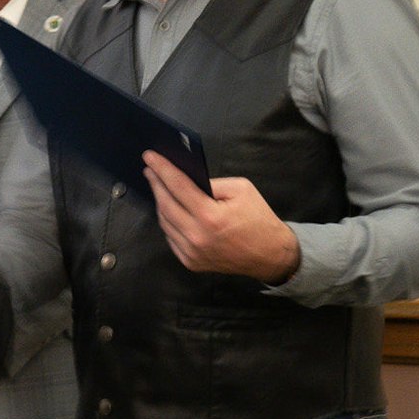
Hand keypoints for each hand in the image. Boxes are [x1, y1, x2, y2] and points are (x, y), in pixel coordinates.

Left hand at [142, 152, 300, 284]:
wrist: (270, 255)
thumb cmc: (258, 219)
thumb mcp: (241, 189)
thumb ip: (212, 183)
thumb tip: (187, 178)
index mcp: (210, 216)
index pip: (178, 186)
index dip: (162, 169)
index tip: (149, 156)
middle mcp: (196, 236)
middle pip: (165, 205)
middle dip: (156, 184)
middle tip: (150, 169)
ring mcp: (191, 252)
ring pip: (165, 223)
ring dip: (160, 203)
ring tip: (159, 186)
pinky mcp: (190, 262)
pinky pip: (171, 238)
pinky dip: (168, 221)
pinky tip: (169, 209)